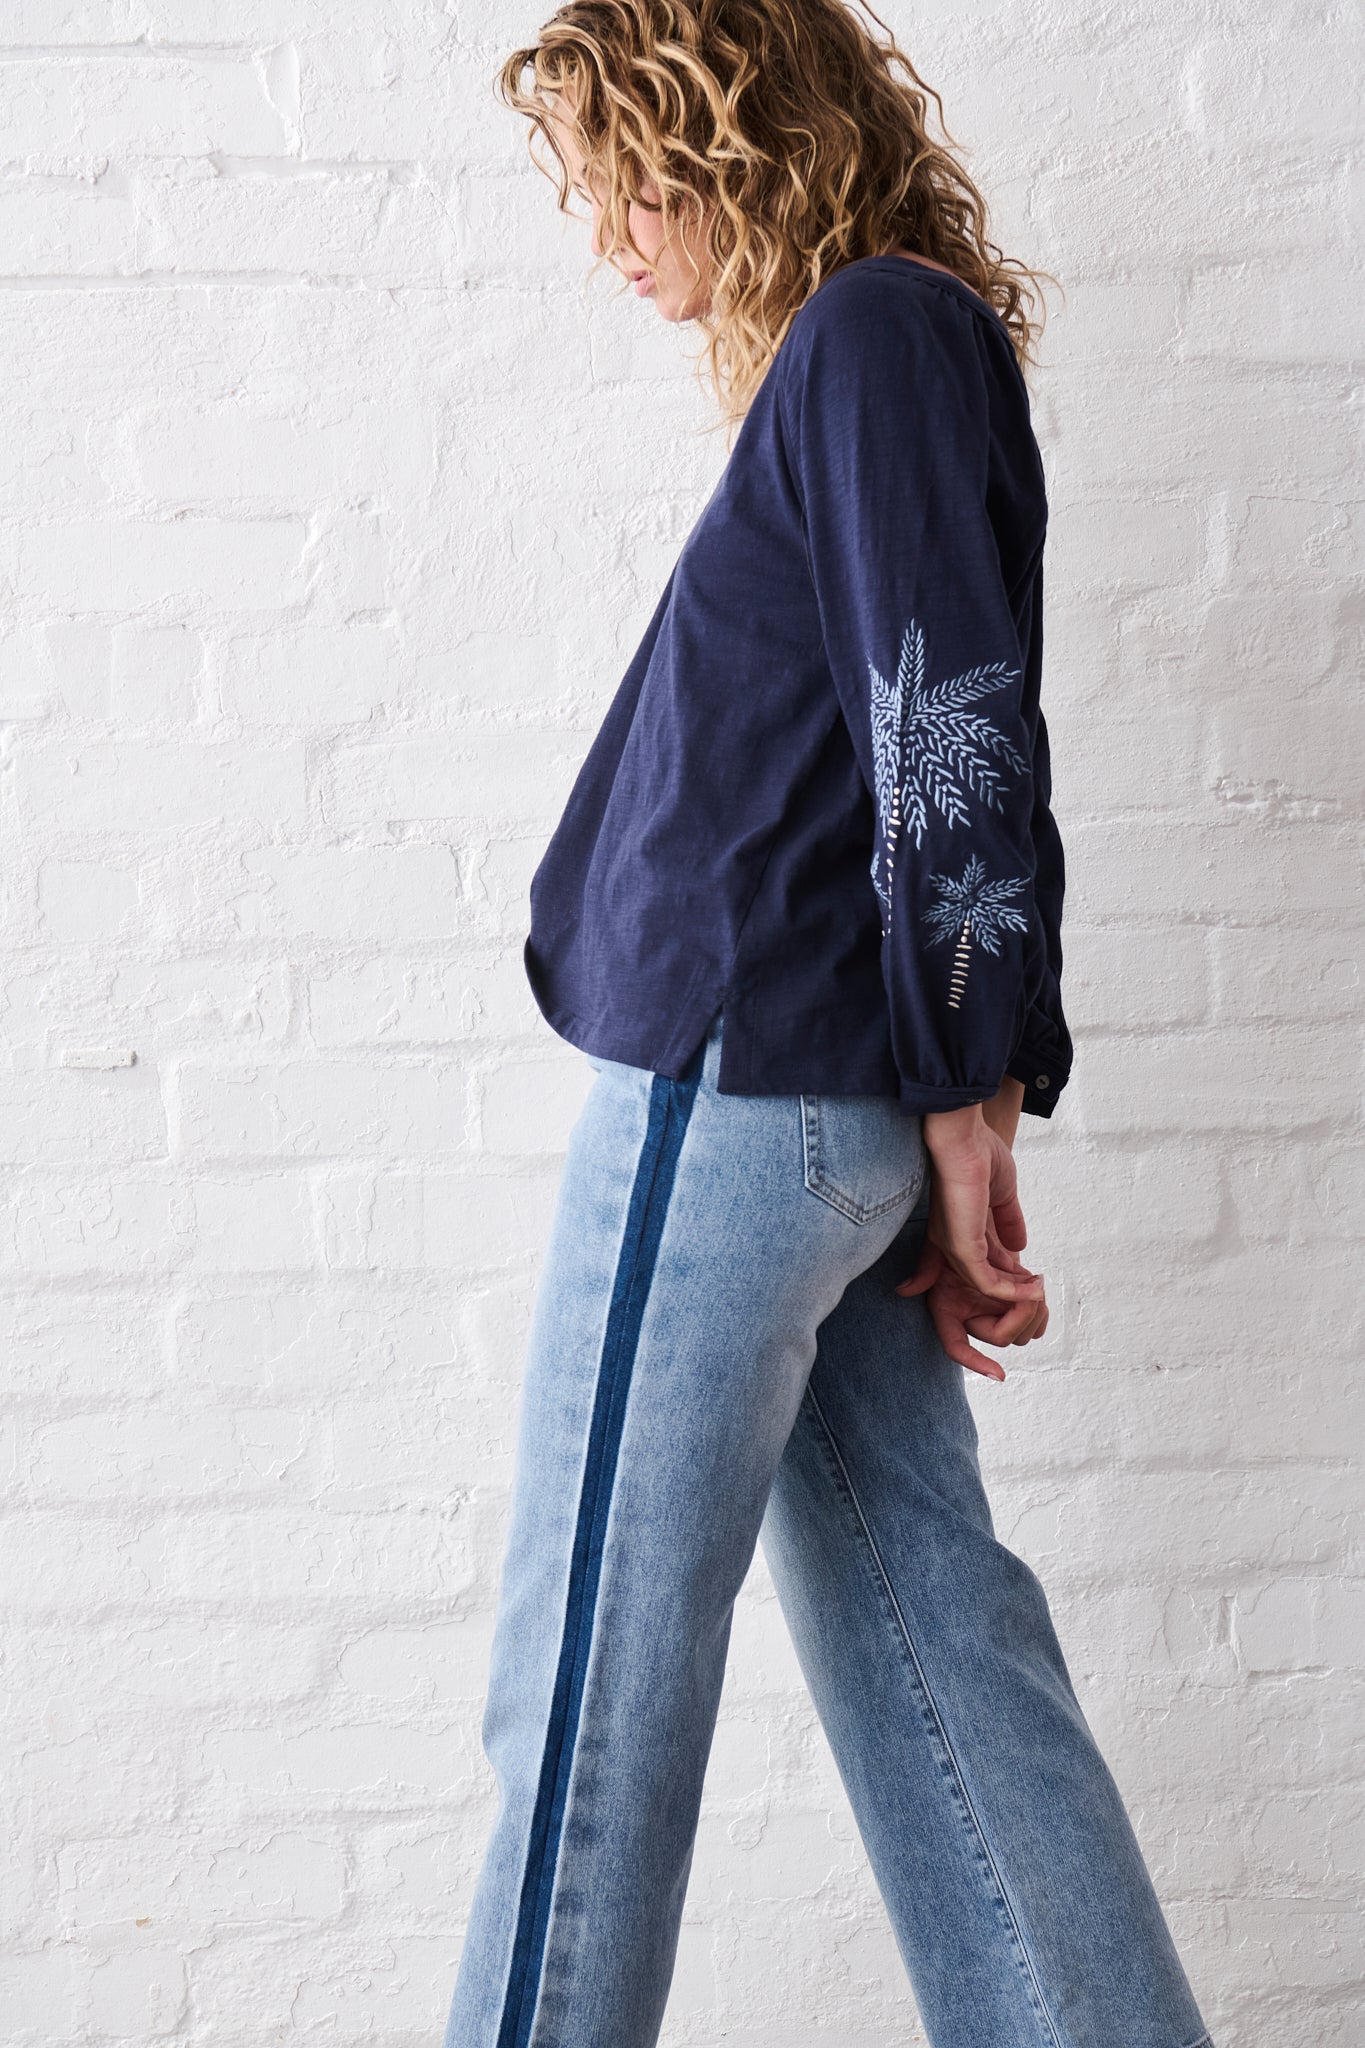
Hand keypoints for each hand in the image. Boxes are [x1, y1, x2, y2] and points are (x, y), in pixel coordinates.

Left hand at [896, 1100, 1046, 1380]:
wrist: (964, 1132)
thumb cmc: (978, 1153)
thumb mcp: (1000, 1196)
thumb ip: (1008, 1224)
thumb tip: (1022, 1248)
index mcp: (961, 1234)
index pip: (984, 1274)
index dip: (1010, 1291)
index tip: (1035, 1298)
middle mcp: (953, 1246)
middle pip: (985, 1291)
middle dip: (1016, 1307)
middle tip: (1043, 1310)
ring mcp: (956, 1248)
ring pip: (989, 1292)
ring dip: (1020, 1300)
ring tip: (1044, 1301)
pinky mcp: (962, 1246)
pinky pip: (988, 1282)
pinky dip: (1013, 1292)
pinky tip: (1035, 1293)